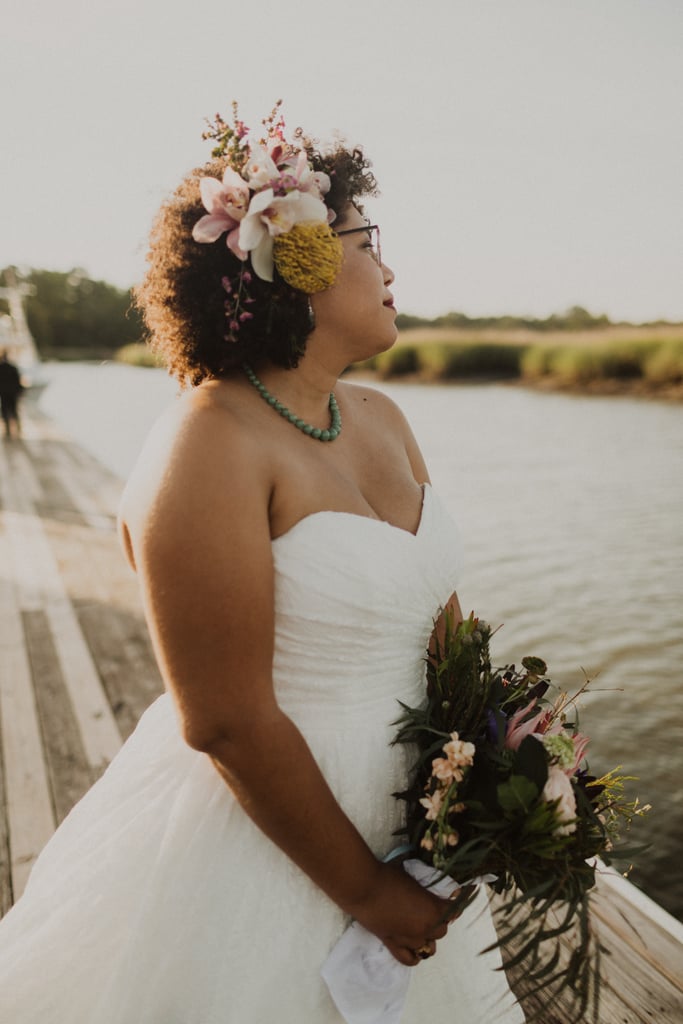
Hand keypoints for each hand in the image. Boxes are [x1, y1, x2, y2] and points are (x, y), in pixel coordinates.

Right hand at [347, 861, 466, 966]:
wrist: (363, 886)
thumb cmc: (388, 876)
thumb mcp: (413, 877)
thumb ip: (425, 887)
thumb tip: (432, 886)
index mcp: (433, 909)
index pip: (453, 911)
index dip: (454, 903)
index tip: (454, 897)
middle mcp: (425, 928)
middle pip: (442, 930)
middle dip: (439, 919)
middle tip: (431, 907)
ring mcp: (409, 940)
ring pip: (429, 946)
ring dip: (428, 936)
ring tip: (421, 924)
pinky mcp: (393, 945)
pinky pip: (409, 959)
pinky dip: (415, 955)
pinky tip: (414, 946)